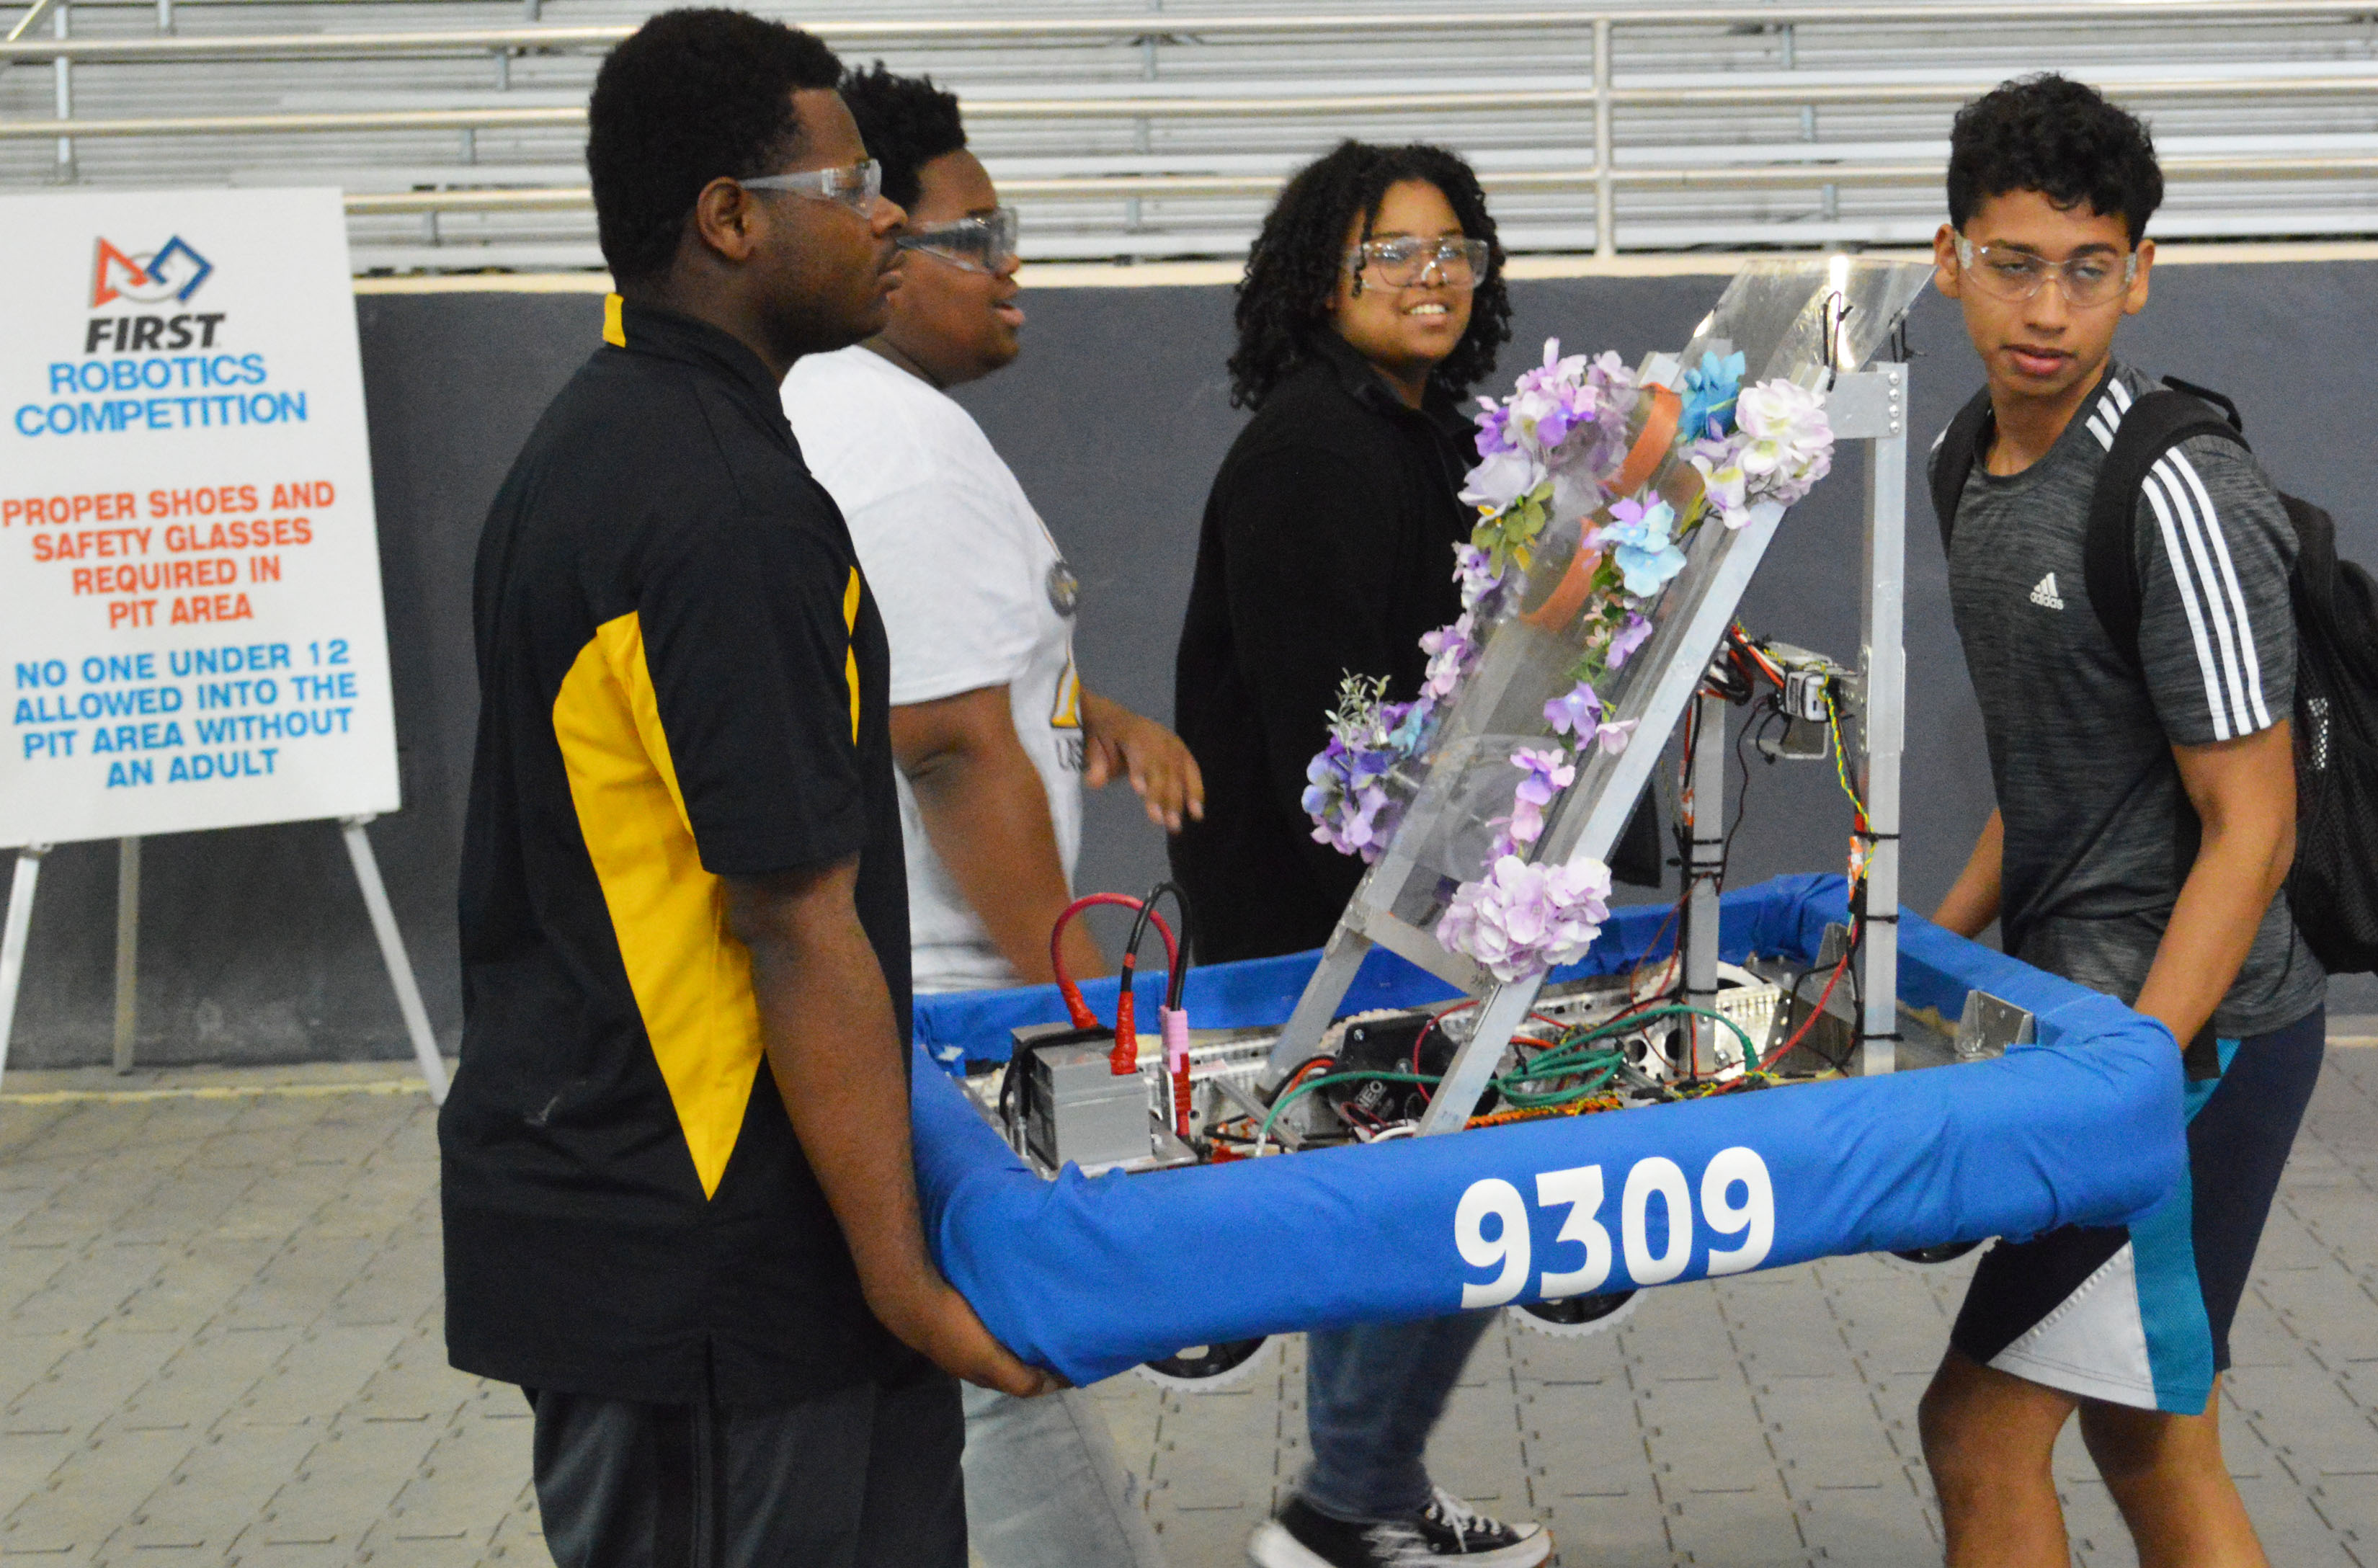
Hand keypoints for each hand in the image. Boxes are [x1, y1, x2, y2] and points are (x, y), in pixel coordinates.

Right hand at [876, 1279, 1063, 1398]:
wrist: (910, 1296)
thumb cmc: (953, 1330)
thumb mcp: (988, 1362)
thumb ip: (1019, 1378)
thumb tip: (1054, 1386)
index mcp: (982, 1373)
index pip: (1021, 1382)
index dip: (1046, 1375)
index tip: (1074, 1359)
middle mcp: (974, 1357)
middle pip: (1013, 1360)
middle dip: (1039, 1353)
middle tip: (1068, 1334)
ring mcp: (965, 1333)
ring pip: (1004, 1337)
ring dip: (1025, 1332)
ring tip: (1049, 1315)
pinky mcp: (960, 1310)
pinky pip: (994, 1316)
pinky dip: (1011, 1314)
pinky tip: (1021, 1299)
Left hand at [1081, 692, 1205, 832]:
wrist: (1117, 720)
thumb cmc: (1103, 737)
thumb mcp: (1091, 745)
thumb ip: (1094, 763)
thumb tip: (1095, 782)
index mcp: (1132, 731)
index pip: (1139, 752)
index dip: (1141, 769)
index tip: (1139, 790)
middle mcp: (1157, 736)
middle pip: (1162, 766)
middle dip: (1163, 794)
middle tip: (1161, 821)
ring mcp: (1172, 743)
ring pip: (1178, 773)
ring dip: (1179, 801)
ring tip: (1175, 826)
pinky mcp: (1182, 752)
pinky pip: (1191, 772)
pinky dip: (1195, 792)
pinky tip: (1196, 813)